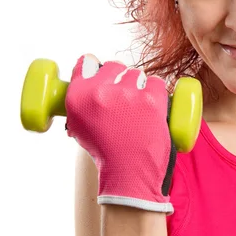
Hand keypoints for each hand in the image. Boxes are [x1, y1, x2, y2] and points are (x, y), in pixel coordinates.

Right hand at [65, 54, 176, 213]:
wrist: (129, 173)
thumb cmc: (106, 152)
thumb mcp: (79, 127)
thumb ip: (81, 102)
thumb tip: (90, 81)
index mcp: (78, 97)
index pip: (87, 62)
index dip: (97, 67)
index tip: (104, 75)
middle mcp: (100, 92)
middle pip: (115, 66)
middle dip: (121, 79)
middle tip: (124, 99)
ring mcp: (127, 94)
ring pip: (137, 74)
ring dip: (140, 87)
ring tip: (138, 110)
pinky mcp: (151, 100)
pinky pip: (157, 83)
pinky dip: (157, 94)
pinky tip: (153, 108)